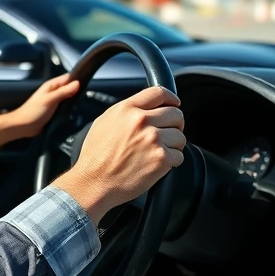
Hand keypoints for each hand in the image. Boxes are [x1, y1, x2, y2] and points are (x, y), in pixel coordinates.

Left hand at [0, 73, 80, 147]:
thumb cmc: (34, 111)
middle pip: (70, 88)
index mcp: (52, 85)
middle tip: (88, 97)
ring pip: (69, 98)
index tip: (89, 84)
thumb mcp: (50, 100)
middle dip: (78, 91)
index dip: (78, 79)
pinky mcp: (55, 112)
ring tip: (84, 105)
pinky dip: (71, 109)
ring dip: (75, 101)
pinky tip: (77, 113)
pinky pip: (66, 108)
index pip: (68, 78)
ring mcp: (55, 102)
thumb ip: (63, 92)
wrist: (23, 126)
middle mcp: (54, 92)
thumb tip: (78, 83)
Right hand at [51, 86, 184, 224]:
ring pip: (180, 136)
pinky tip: (158, 164)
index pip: (159, 93)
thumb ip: (126, 111)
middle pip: (175, 113)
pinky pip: (179, 156)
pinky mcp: (161, 159)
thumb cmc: (96, 156)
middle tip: (167, 133)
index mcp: (127, 109)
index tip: (174, 103)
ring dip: (173, 144)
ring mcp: (153, 140)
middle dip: (174, 124)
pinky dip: (172, 161)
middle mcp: (141, 121)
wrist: (94, 182)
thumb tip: (144, 108)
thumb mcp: (104, 122)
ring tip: (159, 151)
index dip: (171, 98)